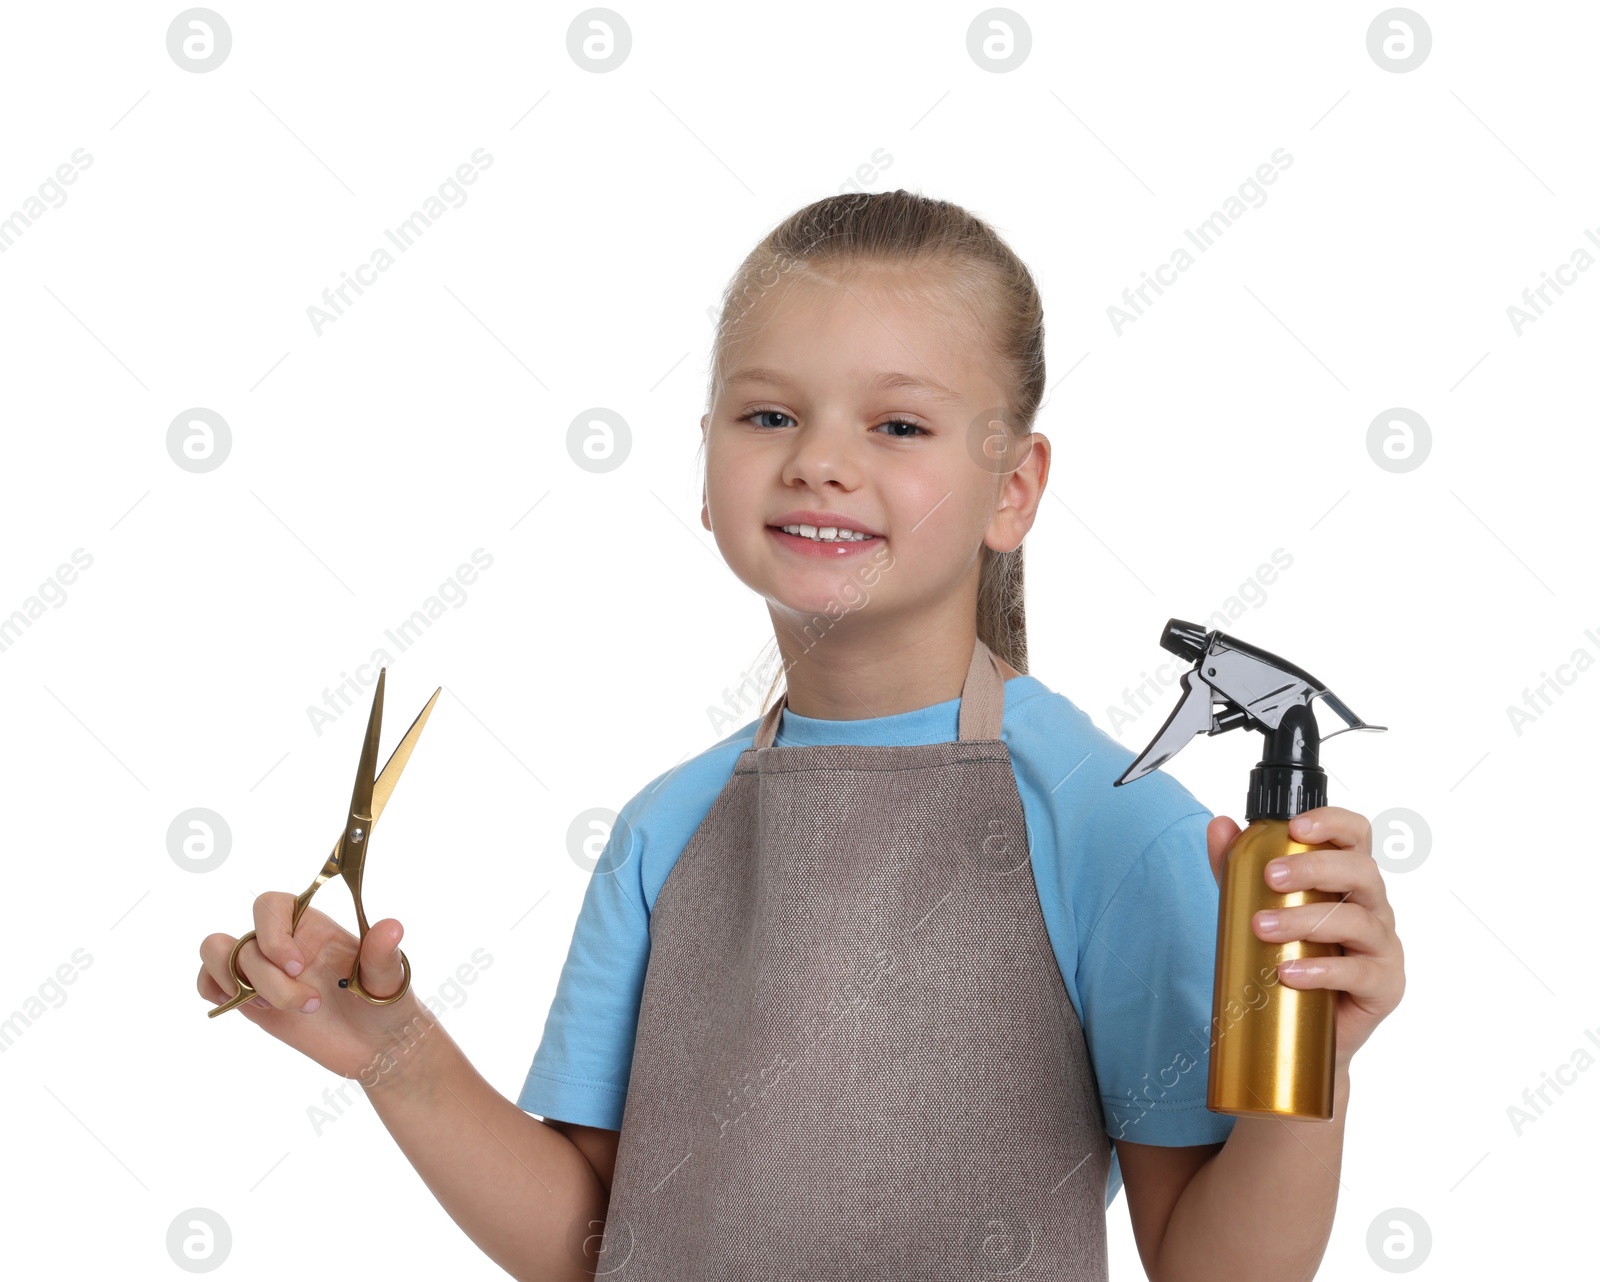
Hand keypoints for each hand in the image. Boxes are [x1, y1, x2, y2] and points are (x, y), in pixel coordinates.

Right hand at [197, 893, 431, 1084]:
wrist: (376, 1046)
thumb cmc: (384, 1003)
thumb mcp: (389, 980)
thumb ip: (383, 954)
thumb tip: (392, 926)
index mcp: (313, 927)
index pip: (270, 904)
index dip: (272, 931)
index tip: (296, 965)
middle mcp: (283, 943)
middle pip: (245, 940)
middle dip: (268, 979)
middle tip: (310, 1003)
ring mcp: (263, 971)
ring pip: (220, 954)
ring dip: (240, 985)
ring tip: (273, 1008)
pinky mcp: (250, 999)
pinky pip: (208, 979)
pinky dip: (213, 989)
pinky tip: (247, 1006)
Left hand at [1205, 806, 1405, 1071]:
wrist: (1300, 1031)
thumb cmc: (1289, 955)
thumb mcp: (1257, 906)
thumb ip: (1238, 867)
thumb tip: (1219, 826)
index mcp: (1348, 879)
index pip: (1356, 836)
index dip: (1334, 822)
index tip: (1296, 826)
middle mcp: (1373, 907)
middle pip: (1361, 871)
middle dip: (1314, 869)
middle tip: (1271, 878)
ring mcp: (1383, 946)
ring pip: (1358, 921)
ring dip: (1306, 921)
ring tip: (1263, 928)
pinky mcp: (1384, 986)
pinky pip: (1360, 973)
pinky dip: (1322, 970)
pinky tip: (1290, 971)